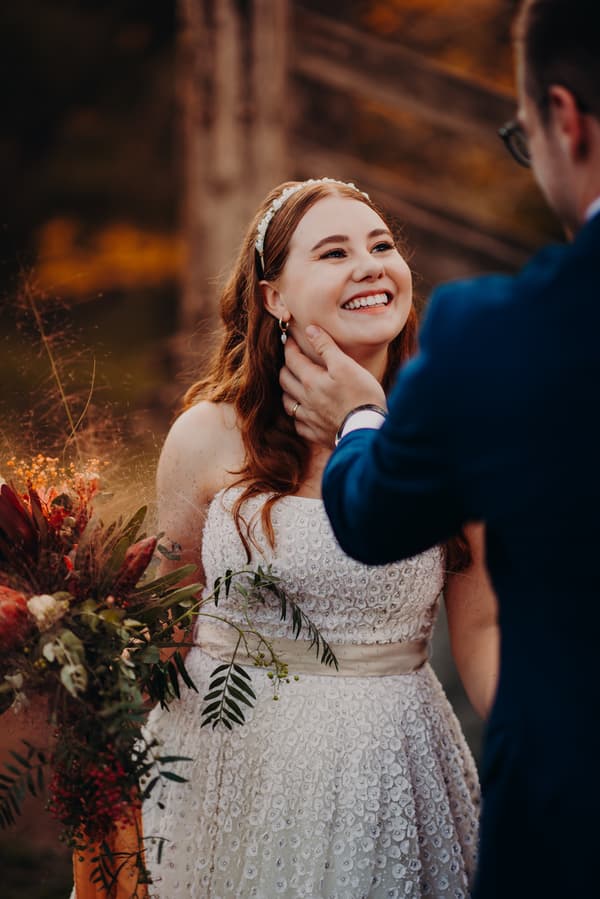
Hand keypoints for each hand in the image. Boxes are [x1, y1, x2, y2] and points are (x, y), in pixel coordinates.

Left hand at [279, 325, 385, 446]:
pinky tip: (304, 412)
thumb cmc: (361, 395)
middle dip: (285, 367)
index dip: (289, 346)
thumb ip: (326, 347)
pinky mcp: (316, 434)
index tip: (289, 339)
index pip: (292, 359)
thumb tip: (310, 330)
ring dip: (287, 391)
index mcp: (311, 380)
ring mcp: (309, 418)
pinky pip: (298, 424)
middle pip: (284, 380)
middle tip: (291, 360)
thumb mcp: (346, 365)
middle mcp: (305, 399)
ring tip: (294, 385)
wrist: (367, 430)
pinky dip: (298, 415)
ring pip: (288, 403)